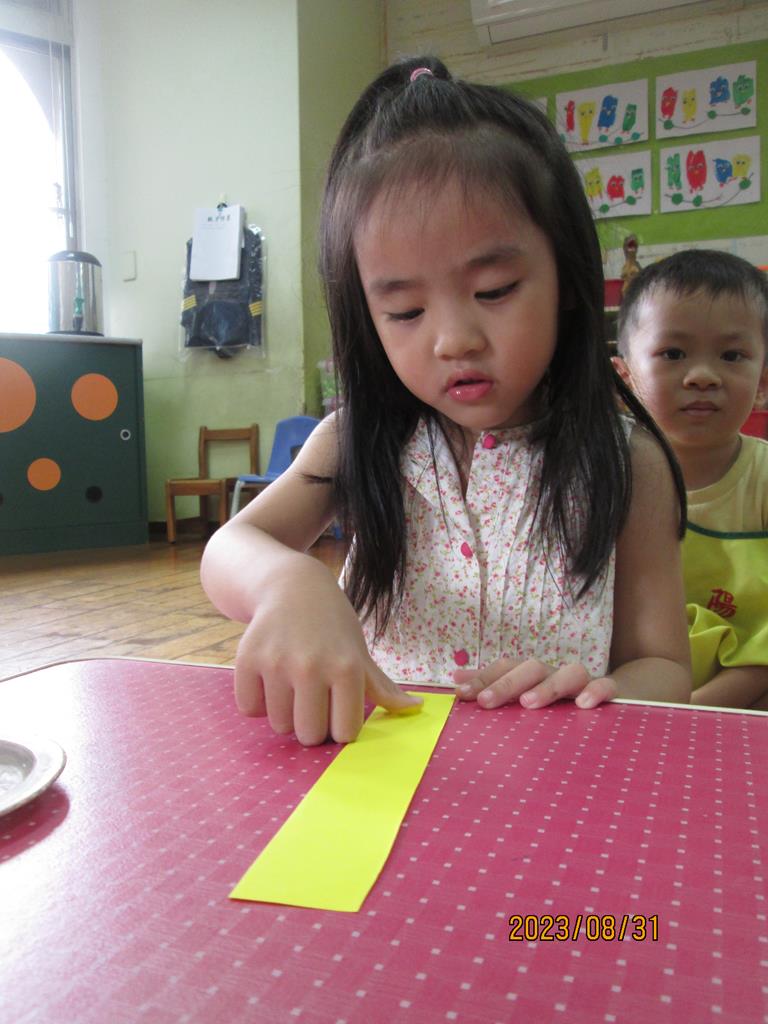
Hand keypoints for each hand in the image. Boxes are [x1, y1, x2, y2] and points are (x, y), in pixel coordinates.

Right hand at [233, 560, 420, 744]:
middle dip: (312, 725)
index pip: (344, 733)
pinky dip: (257, 702)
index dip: (340, 726)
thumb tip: (416, 708)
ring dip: (285, 713)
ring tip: (291, 684)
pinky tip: (269, 678)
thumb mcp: (359, 651)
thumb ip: (382, 687)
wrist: (292, 586)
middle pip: (309, 735)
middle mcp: (312, 666)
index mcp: (346, 668)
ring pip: (279, 725)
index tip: (337, 709)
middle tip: (312, 699)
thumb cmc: (333, 625)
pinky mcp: (247, 660)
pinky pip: (250, 710)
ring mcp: (276, 663)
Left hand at [453, 657, 617, 709]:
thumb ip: (494, 686)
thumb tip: (456, 681)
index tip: (461, 695)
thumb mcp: (528, 694)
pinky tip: (582, 705)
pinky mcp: (613, 693)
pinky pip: (607, 686)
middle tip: (485, 702)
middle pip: (533, 667)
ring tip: (529, 704)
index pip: (507, 667)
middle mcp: (557, 674)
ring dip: (547, 686)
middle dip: (507, 683)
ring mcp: (585, 682)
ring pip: (569, 672)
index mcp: (536, 675)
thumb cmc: (564, 699)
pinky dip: (595, 691)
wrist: (620, 694)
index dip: (484, 678)